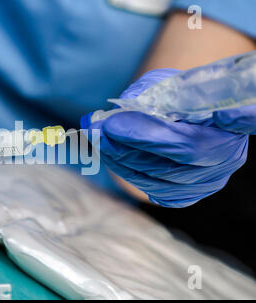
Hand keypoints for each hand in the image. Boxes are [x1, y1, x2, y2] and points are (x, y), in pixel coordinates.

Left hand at [82, 69, 248, 207]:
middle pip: (170, 165)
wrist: (192, 114)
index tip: (110, 123)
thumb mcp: (168, 84)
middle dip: (125, 147)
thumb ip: (147, 96)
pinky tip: (112, 157)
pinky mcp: (190, 193)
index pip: (187, 140)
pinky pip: (156, 192)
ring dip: (121, 161)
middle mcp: (227, 159)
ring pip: (159, 181)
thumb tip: (114, 116)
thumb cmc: (181, 95)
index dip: (146, 134)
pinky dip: (129, 174)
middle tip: (94, 132)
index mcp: (231, 125)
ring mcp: (208, 181)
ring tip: (97, 141)